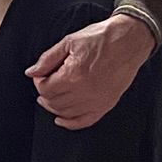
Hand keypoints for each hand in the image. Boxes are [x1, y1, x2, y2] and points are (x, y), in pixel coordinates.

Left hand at [27, 13, 152, 129]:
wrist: (129, 41)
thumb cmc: (101, 38)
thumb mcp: (69, 42)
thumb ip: (48, 59)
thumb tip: (32, 72)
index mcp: (73, 75)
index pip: (45, 89)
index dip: (38, 82)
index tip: (40, 75)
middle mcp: (84, 92)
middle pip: (54, 102)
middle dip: (45, 94)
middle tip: (45, 84)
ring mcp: (96, 101)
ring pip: (66, 113)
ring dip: (54, 107)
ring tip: (50, 98)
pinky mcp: (106, 104)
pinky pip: (85, 121)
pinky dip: (70, 123)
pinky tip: (61, 119)